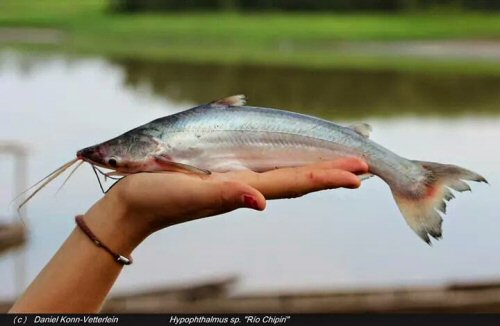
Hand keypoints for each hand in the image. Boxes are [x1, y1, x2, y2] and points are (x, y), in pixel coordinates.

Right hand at [97, 157, 367, 243]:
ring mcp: (234, 182)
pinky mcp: (222, 177)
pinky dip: (287, 167)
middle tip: (366, 165)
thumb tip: (260, 201)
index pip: (294, 182)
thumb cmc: (156, 197)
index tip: (360, 173)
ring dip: (315, 169)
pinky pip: (262, 170)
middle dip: (332, 171)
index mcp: (241, 187)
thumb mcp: (190, 195)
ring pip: (284, 175)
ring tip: (342, 164)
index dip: (327, 176)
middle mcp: (244, 186)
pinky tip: (296, 164)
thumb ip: (224, 196)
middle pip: (297, 178)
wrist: (133, 205)